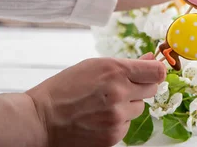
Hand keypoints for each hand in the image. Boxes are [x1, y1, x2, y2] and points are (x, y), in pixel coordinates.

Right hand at [21, 53, 164, 146]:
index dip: (155, 72)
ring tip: (103, 104)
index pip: (156, 72)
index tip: (151, 73)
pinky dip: (118, 122)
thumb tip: (151, 60)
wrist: (40, 120)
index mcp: (115, 71)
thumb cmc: (63, 90)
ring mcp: (117, 116)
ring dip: (127, 106)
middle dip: (139, 88)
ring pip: (139, 108)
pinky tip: (98, 118)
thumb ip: (126, 65)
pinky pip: (127, 125)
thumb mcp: (93, 66)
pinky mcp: (113, 136)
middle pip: (151, 90)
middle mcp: (120, 93)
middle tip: (119, 89)